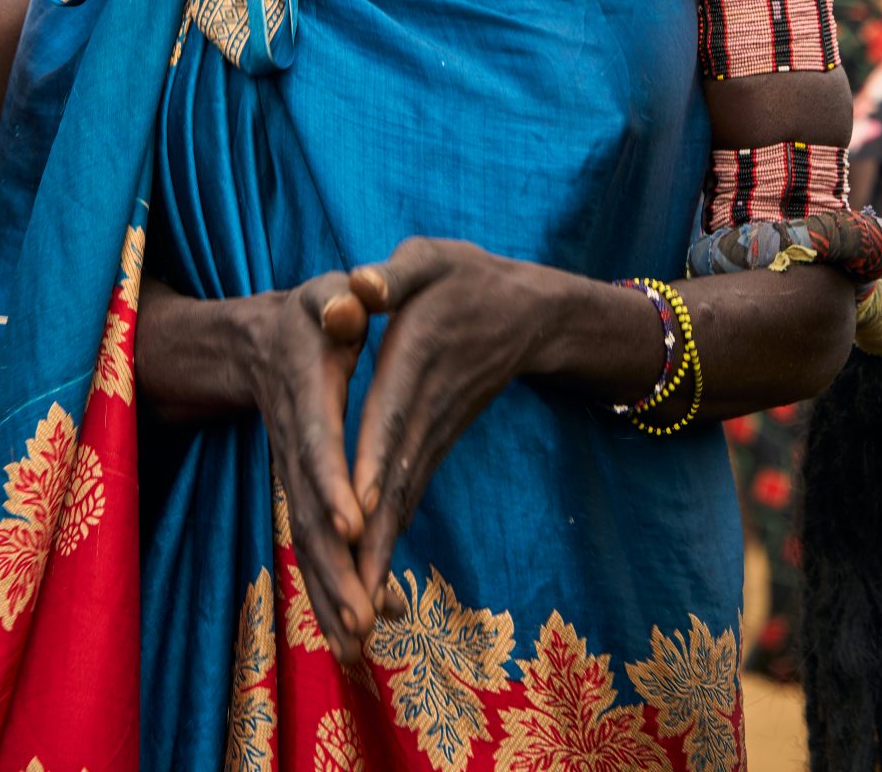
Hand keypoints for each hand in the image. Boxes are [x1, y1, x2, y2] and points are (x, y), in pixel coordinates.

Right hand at [249, 274, 375, 663]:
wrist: (258, 342)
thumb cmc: (310, 313)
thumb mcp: (324, 296)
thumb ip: (339, 300)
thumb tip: (352, 300)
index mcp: (306, 392)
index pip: (316, 441)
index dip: (330, 481)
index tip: (353, 525)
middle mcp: (295, 444)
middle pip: (307, 512)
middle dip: (334, 570)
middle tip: (363, 623)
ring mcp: (293, 474)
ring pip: (307, 542)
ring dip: (331, 596)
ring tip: (361, 651)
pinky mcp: (299, 495)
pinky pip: (313, 547)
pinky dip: (334, 591)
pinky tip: (365, 633)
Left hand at [347, 239, 536, 609]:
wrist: (530, 313)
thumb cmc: (466, 277)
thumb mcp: (430, 259)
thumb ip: (393, 275)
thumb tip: (360, 284)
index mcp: (417, 358)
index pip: (390, 415)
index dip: (371, 462)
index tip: (353, 514)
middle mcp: (426, 408)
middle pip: (395, 478)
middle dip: (372, 543)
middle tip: (351, 606)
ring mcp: (436, 433)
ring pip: (403, 500)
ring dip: (380, 559)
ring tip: (356, 624)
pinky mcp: (437, 445)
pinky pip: (409, 498)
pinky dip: (391, 543)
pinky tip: (372, 588)